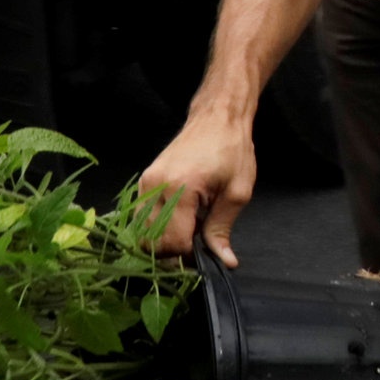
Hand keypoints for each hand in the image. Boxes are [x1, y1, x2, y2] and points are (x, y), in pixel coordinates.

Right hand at [133, 111, 257, 264]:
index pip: (173, 242)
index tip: (204, 257)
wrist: (217, 118)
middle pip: (152, 241)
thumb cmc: (232, 150)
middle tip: (197, 248)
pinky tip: (178, 221)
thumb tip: (224, 261)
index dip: (188, 258)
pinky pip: (142, 217)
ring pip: (142, 232)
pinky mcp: (144, 180)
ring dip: (163, 242)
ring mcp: (146, 182)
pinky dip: (156, 227)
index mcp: (181, 189)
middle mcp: (156, 186)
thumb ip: (222, 229)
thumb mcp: (237, 192)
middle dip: (173, 253)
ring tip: (188, 233)